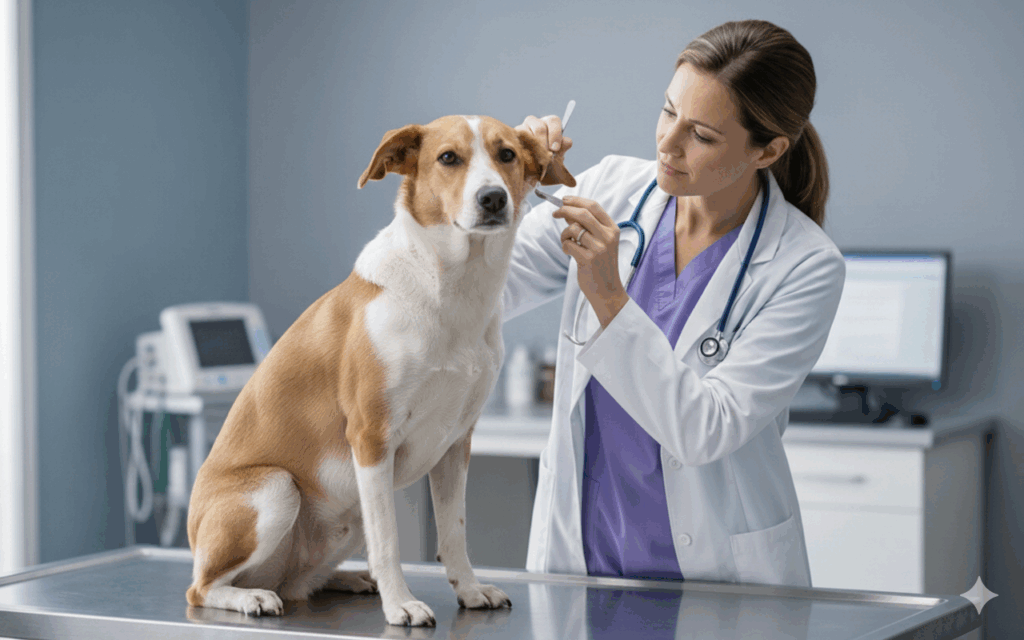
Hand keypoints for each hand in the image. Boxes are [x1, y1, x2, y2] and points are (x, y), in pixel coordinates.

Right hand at [516, 114, 573, 170]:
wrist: (536, 170)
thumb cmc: (549, 158)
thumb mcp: (558, 154)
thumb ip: (563, 147)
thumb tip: (566, 142)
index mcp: (550, 123)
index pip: (553, 121)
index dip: (555, 134)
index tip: (555, 149)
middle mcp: (535, 122)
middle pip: (540, 127)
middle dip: (544, 144)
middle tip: (545, 156)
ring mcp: (522, 129)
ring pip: (526, 133)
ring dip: (531, 147)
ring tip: (535, 160)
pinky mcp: (512, 137)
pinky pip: (516, 140)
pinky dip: (521, 150)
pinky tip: (525, 159)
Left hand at [553, 196, 629, 326]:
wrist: (608, 291)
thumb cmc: (601, 266)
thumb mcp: (600, 243)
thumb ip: (588, 227)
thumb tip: (568, 212)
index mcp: (612, 229)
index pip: (594, 206)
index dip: (576, 200)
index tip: (564, 200)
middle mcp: (607, 236)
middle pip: (582, 213)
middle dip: (565, 210)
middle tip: (555, 213)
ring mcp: (599, 248)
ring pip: (573, 229)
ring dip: (564, 234)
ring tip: (567, 242)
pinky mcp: (588, 259)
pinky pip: (568, 244)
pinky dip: (564, 246)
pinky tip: (569, 252)